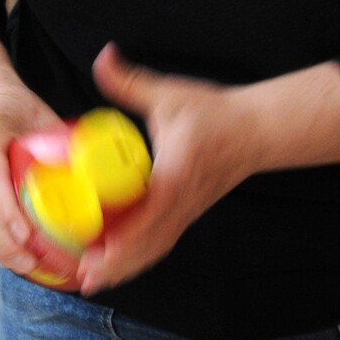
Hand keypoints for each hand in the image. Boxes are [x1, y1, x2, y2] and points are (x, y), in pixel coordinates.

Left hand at [76, 43, 258, 293]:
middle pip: (148, 242)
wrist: (256, 130)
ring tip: (91, 282)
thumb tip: (103, 57)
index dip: (124, 235)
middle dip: (116, 263)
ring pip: (155, 248)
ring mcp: (188, 211)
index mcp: (176, 172)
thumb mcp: (171, 94)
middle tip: (83, 276)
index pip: (149, 210)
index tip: (95, 249)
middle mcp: (183, 200)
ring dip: (125, 268)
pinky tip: (116, 268)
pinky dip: (138, 259)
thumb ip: (132, 81)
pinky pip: (161, 243)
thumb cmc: (215, 113)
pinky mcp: (189, 214)